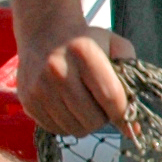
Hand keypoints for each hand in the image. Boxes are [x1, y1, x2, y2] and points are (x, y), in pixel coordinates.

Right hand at [21, 19, 134, 136]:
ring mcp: (39, 87)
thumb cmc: (86, 41)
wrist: (44, 31)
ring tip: (85, 105)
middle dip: (104, 118)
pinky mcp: (27, 100)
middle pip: (93, 119)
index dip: (123, 112)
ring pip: (75, 128)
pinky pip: (56, 130)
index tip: (127, 113)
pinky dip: (67, 124)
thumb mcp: (115, 46)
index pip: (110, 97)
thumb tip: (134, 130)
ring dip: (86, 123)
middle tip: (102, 105)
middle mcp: (57, 70)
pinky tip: (68, 107)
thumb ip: (131, 80)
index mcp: (83, 52)